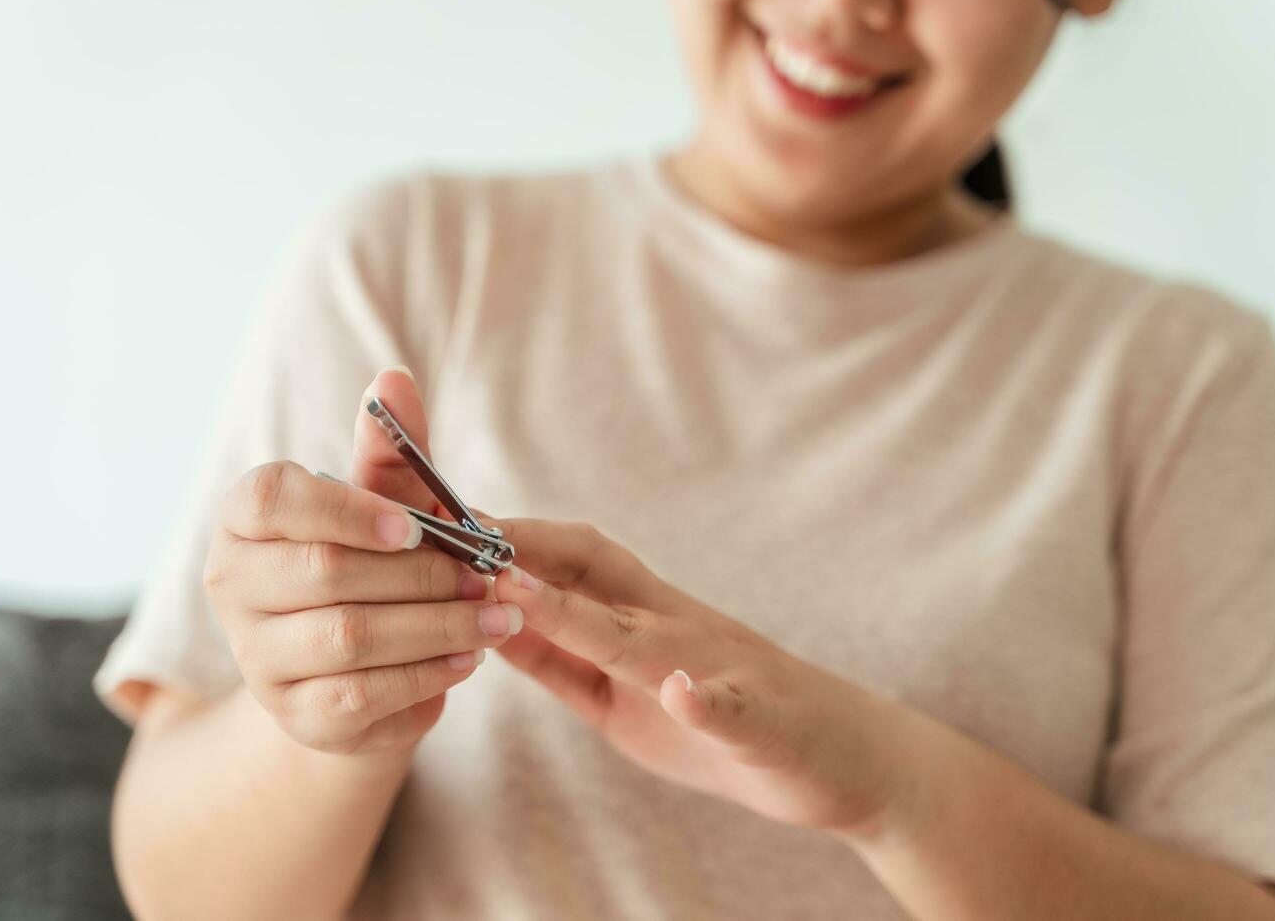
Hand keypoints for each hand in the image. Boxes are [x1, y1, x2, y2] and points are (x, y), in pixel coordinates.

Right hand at [201, 368, 522, 757]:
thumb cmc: (374, 563)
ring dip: (440, 624)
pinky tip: (471, 657)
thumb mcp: (386, 503)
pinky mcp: (296, 718)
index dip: (344, 508)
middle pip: (326, 573)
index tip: (413, 524)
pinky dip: (429, 673)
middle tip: (490, 574)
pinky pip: (365, 694)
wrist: (359, 672)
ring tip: (498, 614)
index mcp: (242, 521)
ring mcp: (257, 661)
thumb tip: (395, 377)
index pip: (271, 499)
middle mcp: (232, 588)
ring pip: (351, 638)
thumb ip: (390, 448)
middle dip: (422, 574)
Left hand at [484, 518, 922, 837]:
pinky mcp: (761, 721)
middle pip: (594, 570)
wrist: (842, 754)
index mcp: (639, 623)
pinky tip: (686, 693)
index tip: (433, 520)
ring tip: (520, 591)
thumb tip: (492, 621)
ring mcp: (719, 669)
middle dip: (524, 549)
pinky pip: (732, 708)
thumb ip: (564, 658)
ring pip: (645, 634)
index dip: (500, 542)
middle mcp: (673, 628)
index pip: (562, 564)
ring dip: (580, 613)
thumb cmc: (729, 718)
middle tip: (457, 531)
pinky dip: (707, 701)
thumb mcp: (626, 690)